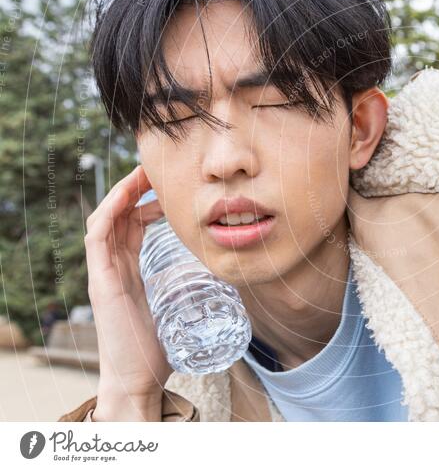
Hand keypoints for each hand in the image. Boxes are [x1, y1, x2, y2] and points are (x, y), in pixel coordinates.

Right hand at [84, 165, 170, 420]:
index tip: (170, 184)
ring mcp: (104, 273)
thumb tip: (231, 274)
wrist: (139, 380)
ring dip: (121, 193)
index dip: (148, 201)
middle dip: (136, 189)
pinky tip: (123, 197)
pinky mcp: (100, 282)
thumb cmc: (160, 348)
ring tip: (141, 174)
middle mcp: (114, 267)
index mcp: (130, 270)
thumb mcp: (180, 306)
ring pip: (105, 220)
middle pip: (120, 216)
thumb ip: (195, 289)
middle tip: (158, 169)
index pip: (134, 225)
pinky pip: (96, 239)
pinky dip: (108, 213)